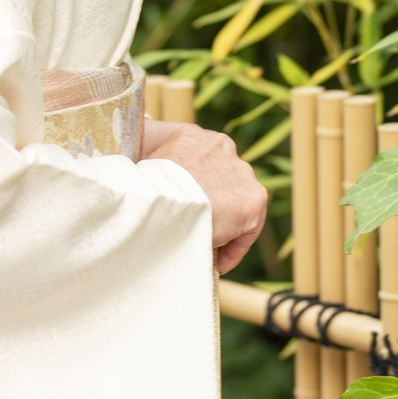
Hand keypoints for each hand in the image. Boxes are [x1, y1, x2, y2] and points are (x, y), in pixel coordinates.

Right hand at [142, 119, 267, 273]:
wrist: (167, 201)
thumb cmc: (147, 189)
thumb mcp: (143, 170)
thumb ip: (155, 174)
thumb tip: (143, 190)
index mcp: (193, 136)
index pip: (200, 162)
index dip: (194, 190)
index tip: (186, 213)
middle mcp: (222, 147)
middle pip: (220, 180)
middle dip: (211, 204)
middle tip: (194, 229)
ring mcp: (241, 171)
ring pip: (236, 203)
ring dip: (223, 224)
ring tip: (206, 248)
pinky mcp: (254, 199)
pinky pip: (249, 227)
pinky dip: (235, 246)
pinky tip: (219, 262)